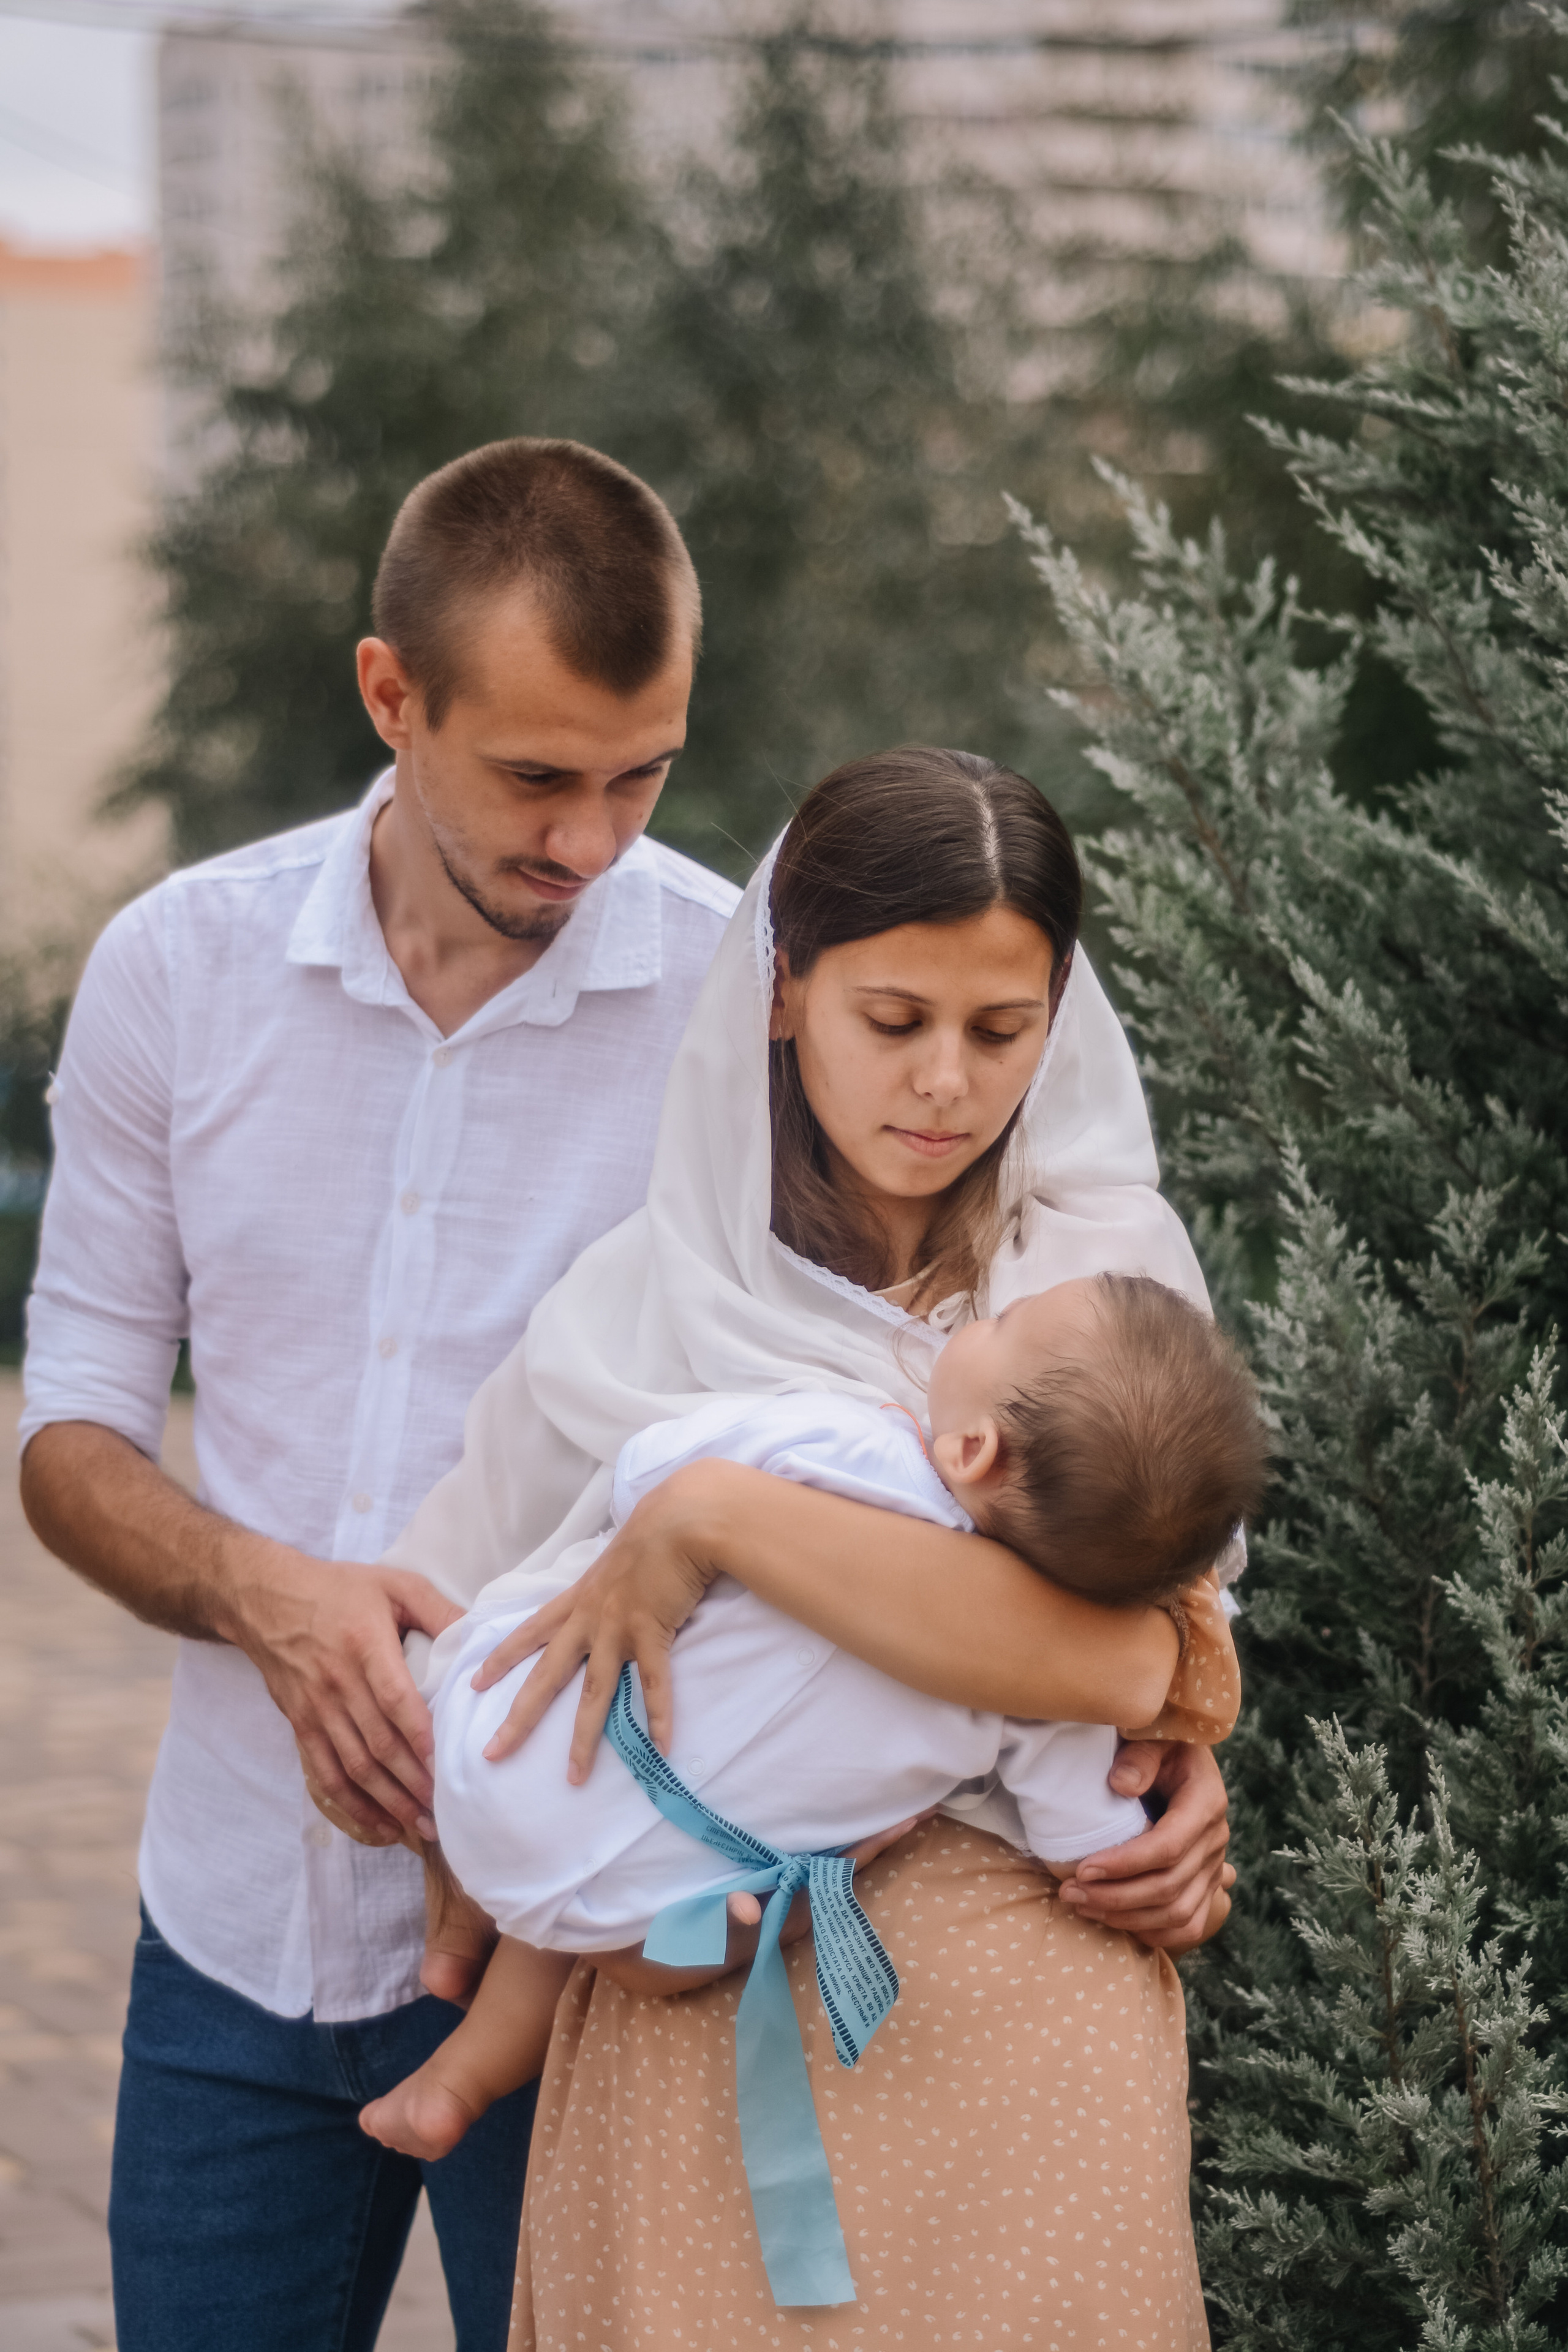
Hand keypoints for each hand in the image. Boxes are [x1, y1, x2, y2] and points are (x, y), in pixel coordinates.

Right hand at [220, 1534, 464, 1842]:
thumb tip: (477, 1636)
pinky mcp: (300, 1724)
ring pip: (355, 1766)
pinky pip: (325, 1773)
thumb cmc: (338, 1589)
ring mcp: (316, 1707)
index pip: (395, 1698)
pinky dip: (352, 1805)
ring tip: (421, 1825)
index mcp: (364, 1643)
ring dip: (389, 1801)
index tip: (445, 1763)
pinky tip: (380, 1825)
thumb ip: (437, 1609)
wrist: (266, 1598)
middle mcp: (338, 1681)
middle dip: (413, 1781)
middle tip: (445, 1809)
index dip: (419, 1734)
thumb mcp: (393, 1583)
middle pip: (378, 1742)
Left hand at [471, 1462, 734, 1778]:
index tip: (473, 1684)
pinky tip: (662, 1747)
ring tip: (573, 1777)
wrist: (680, 1518)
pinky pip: (655, 1684)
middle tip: (492, 1753)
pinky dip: (660, 1717)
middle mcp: (589, 1619)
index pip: (528, 1633)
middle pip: (546, 1676)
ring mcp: (619, 1629)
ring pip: (594, 1693)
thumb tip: (610, 1594)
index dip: (500, 1660)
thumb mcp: (615, 1561)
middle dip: (518, 1718)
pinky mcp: (653, 1633)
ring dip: (584, 1739)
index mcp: (577, 1600)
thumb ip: (606, 1585)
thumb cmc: (653, 1533)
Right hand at [597, 1813, 935, 1997]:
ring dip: (862, 1843)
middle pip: (846, 1871)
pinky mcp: (771, 1896)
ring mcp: (785, 1904)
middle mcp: (794, 1910)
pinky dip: (830, 1849)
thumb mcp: (690, 1934)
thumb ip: (718, 1921)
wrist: (652, 1963)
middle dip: (880, 1841)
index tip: (906, 1823)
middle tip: (922, 1810)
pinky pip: (809, 1868)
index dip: (871, 1848)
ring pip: (830, 1870)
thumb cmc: (672, 1944)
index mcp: (784, 1914)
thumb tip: (747, 1907)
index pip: (837, 1876)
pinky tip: (844, 1830)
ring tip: (898, 1814)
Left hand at [1058, 1740, 1230, 1949]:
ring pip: (1179, 1913)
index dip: (1125, 1864)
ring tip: (1082, 1906)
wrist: (1181, 1756)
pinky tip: (1117, 1922)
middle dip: (1116, 1896)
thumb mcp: (1151, 1737)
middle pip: (1170, 1886)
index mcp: (1205, 1801)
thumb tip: (1122, 1785)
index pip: (1168, 1846)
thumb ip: (1139, 1757)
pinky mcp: (1207, 1883)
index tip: (1083, 1870)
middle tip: (1070, 1893)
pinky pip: (1190, 1923)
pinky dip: (1155, 1932)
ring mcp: (1214, 1865)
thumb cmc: (1159, 1744)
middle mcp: (1215, 1839)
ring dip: (1128, 1917)